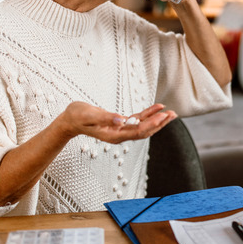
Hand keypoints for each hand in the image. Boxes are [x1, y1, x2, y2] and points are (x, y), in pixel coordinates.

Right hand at [58, 102, 176, 143]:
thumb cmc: (77, 116)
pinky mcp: (120, 123)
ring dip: (157, 120)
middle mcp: (119, 135)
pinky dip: (148, 114)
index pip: (137, 132)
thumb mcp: (89, 115)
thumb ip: (104, 117)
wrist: (69, 120)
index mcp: (113, 135)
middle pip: (144, 131)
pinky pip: (137, 120)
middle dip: (159, 123)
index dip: (151, 124)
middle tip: (173, 114)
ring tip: (171, 112)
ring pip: (143, 126)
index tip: (163, 115)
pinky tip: (157, 108)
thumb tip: (121, 120)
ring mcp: (120, 130)